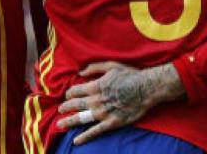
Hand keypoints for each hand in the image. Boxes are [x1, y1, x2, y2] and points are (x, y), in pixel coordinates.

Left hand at [57, 62, 180, 144]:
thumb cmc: (130, 75)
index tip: (68, 96)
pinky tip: (76, 141)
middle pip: (75, 104)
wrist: (146, 88)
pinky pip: (95, 131)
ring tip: (60, 124)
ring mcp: (103, 113)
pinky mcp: (112, 123)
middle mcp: (96, 100)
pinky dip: (85, 137)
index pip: (75, 91)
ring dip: (69, 121)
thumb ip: (94, 68)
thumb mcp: (111, 65)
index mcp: (95, 86)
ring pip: (81, 118)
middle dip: (65, 107)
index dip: (70, 93)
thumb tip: (80, 72)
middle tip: (60, 109)